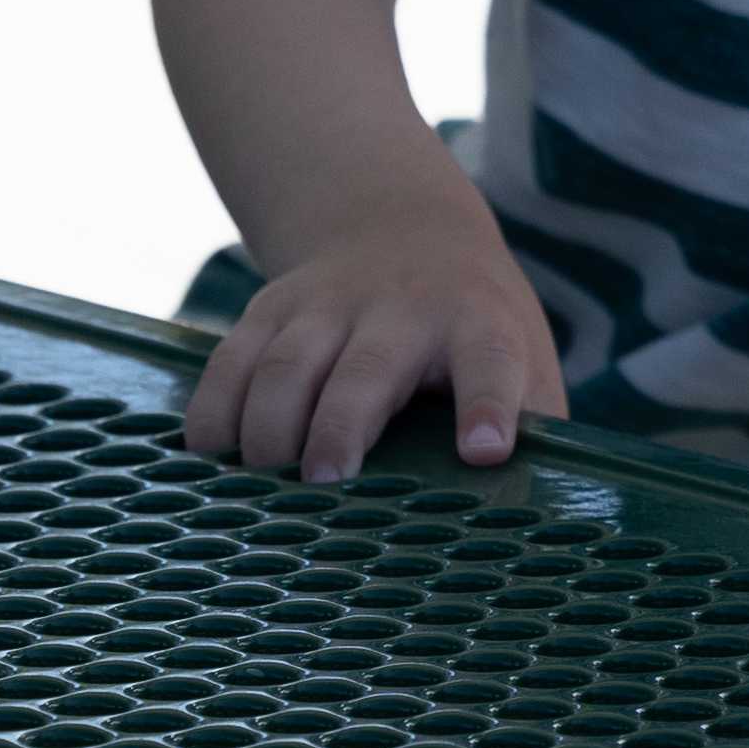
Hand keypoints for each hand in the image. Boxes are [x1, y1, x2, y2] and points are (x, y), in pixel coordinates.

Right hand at [184, 194, 564, 482]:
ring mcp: (326, 306)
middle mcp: (401, 309)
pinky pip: (229, 362)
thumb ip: (531, 423)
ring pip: (285, 364)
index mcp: (477, 325)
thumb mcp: (522, 353)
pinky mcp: (269, 311)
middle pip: (367, 369)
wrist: (399, 226)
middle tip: (327, 482)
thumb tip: (536, 520)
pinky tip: (212, 458)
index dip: (489, 405)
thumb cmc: (471, 324)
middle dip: (342, 426)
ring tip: (265, 483)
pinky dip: (214, 412)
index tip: (486, 451)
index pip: (492, 361)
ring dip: (268, 428)